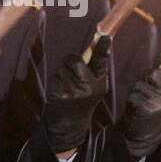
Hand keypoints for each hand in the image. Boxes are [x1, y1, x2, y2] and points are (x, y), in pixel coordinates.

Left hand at [43, 35, 111, 152]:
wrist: (69, 124)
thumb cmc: (82, 101)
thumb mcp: (95, 88)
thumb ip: (95, 69)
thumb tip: (97, 43)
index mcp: (99, 84)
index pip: (101, 62)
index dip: (103, 48)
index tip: (105, 36)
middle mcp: (88, 87)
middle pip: (75, 60)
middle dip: (71, 63)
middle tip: (72, 75)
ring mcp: (72, 90)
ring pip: (63, 68)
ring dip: (62, 73)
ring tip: (66, 87)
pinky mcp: (58, 93)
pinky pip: (55, 76)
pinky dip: (56, 82)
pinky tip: (60, 92)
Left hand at [122, 47, 160, 158]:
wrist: (145, 141)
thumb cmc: (158, 117)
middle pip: (156, 73)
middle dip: (149, 78)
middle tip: (147, 91)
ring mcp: (160, 102)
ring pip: (143, 83)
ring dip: (139, 89)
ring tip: (142, 103)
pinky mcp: (146, 108)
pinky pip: (135, 94)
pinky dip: (132, 100)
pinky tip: (136, 110)